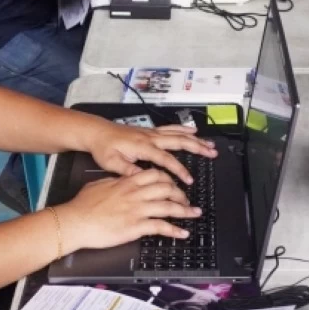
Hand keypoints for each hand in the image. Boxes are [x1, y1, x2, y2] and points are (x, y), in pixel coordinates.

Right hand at [59, 169, 200, 249]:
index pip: (156, 175)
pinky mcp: (136, 227)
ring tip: (194, 214)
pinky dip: (175, 230)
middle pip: (167, 188)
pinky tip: (182, 232)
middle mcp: (135, 193)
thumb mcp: (100, 184)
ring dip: (185, 210)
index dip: (169, 179)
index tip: (174, 184)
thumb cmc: (83, 205)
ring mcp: (137, 210)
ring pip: (169, 206)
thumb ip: (115, 181)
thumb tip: (122, 179)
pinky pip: (161, 227)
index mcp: (127, 182)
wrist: (76, 221)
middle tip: (186, 200)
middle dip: (181, 194)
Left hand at [86, 122, 217, 184]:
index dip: (179, 170)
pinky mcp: (150, 131)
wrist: (96, 132)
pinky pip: (171, 128)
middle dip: (198, 148)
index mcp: (143, 147)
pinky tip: (193, 130)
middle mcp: (150, 137)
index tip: (188, 180)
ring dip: (195, 139)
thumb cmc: (103, 148)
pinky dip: (183, 128)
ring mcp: (151, 132)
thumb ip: (129, 171)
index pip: (166, 159)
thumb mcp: (112, 163)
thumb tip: (145, 179)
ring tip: (209, 144)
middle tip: (212, 153)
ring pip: (178, 134)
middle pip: (179, 141)